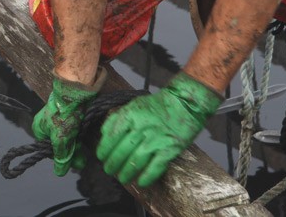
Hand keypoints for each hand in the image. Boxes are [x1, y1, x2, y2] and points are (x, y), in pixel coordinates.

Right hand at [32, 68, 104, 175]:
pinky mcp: (68, 114)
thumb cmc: (64, 114)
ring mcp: (58, 119)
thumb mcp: (61, 139)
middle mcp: (47, 124)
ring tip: (84, 157)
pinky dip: (77, 137)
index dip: (59, 157)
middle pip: (58, 144)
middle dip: (70, 154)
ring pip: (66, 138)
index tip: (70, 163)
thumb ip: (60, 156)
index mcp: (39, 128)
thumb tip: (59, 173)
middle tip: (81, 163)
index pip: (48, 149)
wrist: (75, 90)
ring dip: (75, 148)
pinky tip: (84, 143)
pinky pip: (72, 130)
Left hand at [96, 72, 221, 187]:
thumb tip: (103, 134)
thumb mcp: (133, 105)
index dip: (104, 150)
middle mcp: (141, 128)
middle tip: (109, 171)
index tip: (101, 157)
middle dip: (112, 164)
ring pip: (135, 161)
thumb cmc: (157, 104)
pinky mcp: (170, 149)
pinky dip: (147, 177)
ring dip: (126, 173)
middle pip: (121, 151)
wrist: (185, 102)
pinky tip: (141, 183)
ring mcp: (156, 140)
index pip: (111, 136)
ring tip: (122, 178)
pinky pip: (155, 167)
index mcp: (130, 115)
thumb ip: (117, 118)